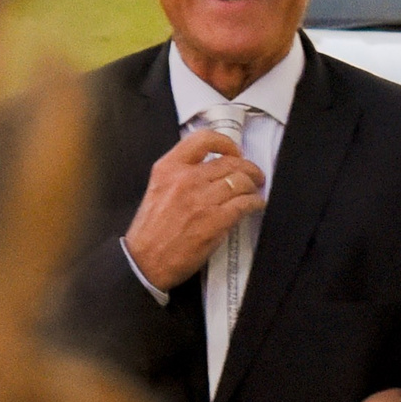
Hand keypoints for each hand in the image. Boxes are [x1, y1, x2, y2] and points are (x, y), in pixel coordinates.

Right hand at [122, 129, 267, 292]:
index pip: (203, 139)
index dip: (226, 143)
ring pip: (241, 181)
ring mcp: (202, 200)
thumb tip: (212, 172)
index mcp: (169, 168)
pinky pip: (245, 204)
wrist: (145, 261)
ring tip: (254, 191)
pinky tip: (255, 205)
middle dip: (248, 167)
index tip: (234, 151)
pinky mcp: (216, 221)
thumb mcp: (158, 189)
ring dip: (253, 186)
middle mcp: (186, 178)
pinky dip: (255, 202)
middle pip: (230, 162)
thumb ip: (181, 175)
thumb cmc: (150, 231)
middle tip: (253, 174)